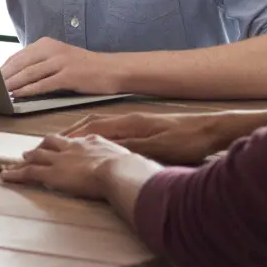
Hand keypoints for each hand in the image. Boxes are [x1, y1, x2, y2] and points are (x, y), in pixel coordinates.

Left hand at [1, 37, 118, 97]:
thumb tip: (14, 77)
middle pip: (20, 63)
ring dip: (12, 84)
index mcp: (46, 44)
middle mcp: (52, 50)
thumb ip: (39, 64)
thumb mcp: (58, 59)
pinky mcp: (69, 75)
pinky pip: (43, 84)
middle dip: (3, 77)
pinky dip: (28, 90)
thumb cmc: (84, 68)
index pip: (18, 56)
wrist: (112, 69)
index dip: (2, 68)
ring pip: (29, 73)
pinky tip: (18, 95)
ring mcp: (61, 62)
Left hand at [2, 133, 132, 198]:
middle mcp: (71, 147)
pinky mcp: (52, 173)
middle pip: (51, 143)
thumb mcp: (125, 157)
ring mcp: (60, 159)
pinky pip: (29, 172)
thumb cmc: (126, 167)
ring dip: (26, 159)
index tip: (59, 146)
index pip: (72, 140)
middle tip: (32, 151)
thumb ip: (120, 158)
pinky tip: (7, 176)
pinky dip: (16, 174)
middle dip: (41, 147)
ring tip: (17, 162)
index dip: (63, 144)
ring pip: (36, 156)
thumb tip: (128, 165)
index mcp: (89, 141)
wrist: (117, 170)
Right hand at [63, 111, 238, 165]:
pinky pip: (114, 130)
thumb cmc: (186, 140)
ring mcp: (139, 122)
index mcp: (130, 124)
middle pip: (94, 124)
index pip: (94, 127)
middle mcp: (131, 120)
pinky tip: (101, 144)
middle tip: (55, 142)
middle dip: (74, 132)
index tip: (56, 142)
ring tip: (71, 142)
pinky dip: (100, 136)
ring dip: (85, 133)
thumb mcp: (156, 147)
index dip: (74, 135)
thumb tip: (103, 146)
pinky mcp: (147, 128)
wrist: (211, 130)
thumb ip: (129, 146)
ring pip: (103, 127)